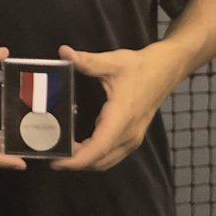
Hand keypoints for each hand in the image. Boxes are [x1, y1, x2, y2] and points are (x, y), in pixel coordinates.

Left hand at [52, 43, 178, 170]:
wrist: (165, 71)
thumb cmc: (139, 67)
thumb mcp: (112, 62)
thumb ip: (87, 61)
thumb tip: (63, 52)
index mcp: (122, 117)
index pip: (98, 147)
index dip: (77, 159)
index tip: (57, 162)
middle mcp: (129, 133)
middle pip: (100, 160)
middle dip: (75, 163)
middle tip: (51, 155)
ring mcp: (133, 138)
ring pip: (106, 160)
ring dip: (85, 162)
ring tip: (62, 153)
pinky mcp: (133, 137)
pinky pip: (111, 154)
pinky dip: (95, 156)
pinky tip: (79, 148)